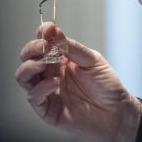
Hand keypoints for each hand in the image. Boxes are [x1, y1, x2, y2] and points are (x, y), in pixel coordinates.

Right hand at [15, 22, 141, 141]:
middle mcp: (50, 74)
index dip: (41, 35)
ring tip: (43, 64)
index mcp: (60, 60)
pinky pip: (33, 97)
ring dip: (29, 67)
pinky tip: (54, 84)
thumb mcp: (92, 60)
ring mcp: (47, 91)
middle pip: (27, 58)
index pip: (41, 44)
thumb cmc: (107, 87)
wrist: (117, 112)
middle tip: (42, 47)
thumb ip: (72, 48)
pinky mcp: (47, 110)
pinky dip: (40, 88)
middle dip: (31, 49)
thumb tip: (54, 31)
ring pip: (23, 77)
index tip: (47, 29)